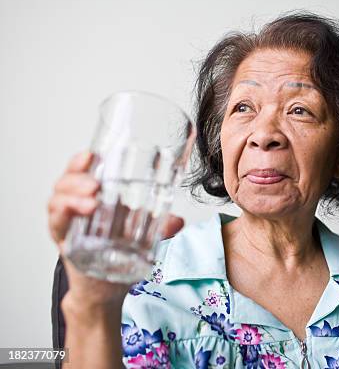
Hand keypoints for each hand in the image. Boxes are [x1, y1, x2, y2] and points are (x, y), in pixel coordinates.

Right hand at [47, 151, 184, 308]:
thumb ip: (161, 227)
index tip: (93, 155)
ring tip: (90, 202)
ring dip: (71, 198)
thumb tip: (178, 221)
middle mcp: (77, 207)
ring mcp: (70, 224)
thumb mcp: (143, 236)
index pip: (83, 172)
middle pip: (66, 182)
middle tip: (95, 184)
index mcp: (94, 198)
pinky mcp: (65, 243)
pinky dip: (62, 216)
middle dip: (77, 178)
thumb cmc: (119, 254)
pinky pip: (56, 225)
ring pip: (58, 201)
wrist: (106, 288)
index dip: (82, 161)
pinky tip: (73, 214)